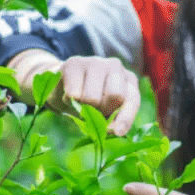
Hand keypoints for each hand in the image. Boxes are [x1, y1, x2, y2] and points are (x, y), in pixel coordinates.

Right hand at [10, 51, 140, 135]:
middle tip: (94, 111)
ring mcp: (95, 62)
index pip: (132, 99)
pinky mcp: (74, 63)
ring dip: (83, 107)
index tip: (117, 132)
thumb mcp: (106, 114)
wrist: (62, 87)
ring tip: (81, 102)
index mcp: (129, 80)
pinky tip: (70, 94)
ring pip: (92, 97)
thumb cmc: (90, 104)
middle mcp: (116, 66)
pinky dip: (69, 101)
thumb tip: (114, 130)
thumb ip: (113, 121)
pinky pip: (73, 93)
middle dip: (103, 110)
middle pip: (115, 95)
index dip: (125, 118)